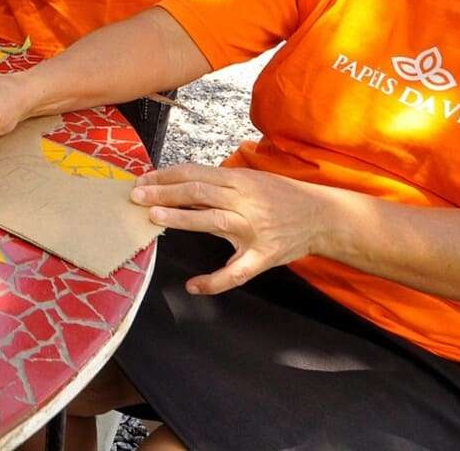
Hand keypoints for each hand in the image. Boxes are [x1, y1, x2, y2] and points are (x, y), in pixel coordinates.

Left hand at [129, 164, 329, 294]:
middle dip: (164, 193)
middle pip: (198, 192)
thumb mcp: (251, 181)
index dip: (166, 176)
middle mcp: (245, 201)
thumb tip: (181, 188)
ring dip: (182, 218)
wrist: (322, 217)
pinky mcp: (263, 256)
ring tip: (155, 218)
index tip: (143, 180)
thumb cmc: (282, 197)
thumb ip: (219, 185)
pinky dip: (214, 281)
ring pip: (213, 220)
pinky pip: (236, 272)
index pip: (195, 174)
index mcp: (240, 181)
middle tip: (137, 196)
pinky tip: (194, 286)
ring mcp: (254, 230)